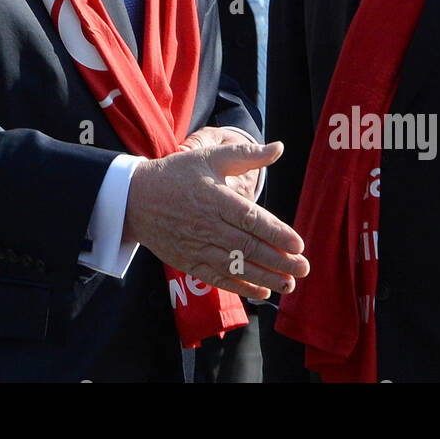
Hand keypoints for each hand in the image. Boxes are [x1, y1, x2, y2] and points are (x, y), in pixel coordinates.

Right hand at [123, 141, 308, 299]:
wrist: (135, 198)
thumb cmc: (177, 174)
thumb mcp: (210, 157)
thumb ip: (246, 154)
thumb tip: (278, 147)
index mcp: (214, 197)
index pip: (250, 218)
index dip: (276, 232)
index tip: (299, 244)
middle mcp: (206, 224)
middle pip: (247, 246)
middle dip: (279, 260)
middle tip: (304, 268)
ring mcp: (196, 246)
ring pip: (235, 266)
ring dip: (265, 277)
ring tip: (289, 284)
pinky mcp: (188, 261)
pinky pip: (217, 278)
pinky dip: (240, 287)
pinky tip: (261, 291)